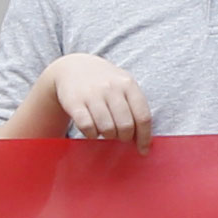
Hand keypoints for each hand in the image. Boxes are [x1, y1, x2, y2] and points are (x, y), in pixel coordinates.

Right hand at [37, 54, 157, 144]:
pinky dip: (91, 134)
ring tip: (105, 129)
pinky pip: (88, 128)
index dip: (144, 138)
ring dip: (108, 135)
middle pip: (125, 126)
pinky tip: (92, 129)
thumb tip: (145, 140)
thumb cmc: (105, 82)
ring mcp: (92, 94)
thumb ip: (135, 107)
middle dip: (124, 137)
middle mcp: (111, 87)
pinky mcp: (75, 102)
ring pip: (107, 129)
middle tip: (119, 135)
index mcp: (128, 84)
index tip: (143, 150)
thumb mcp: (123, 86)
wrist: (73, 67)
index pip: (143, 116)